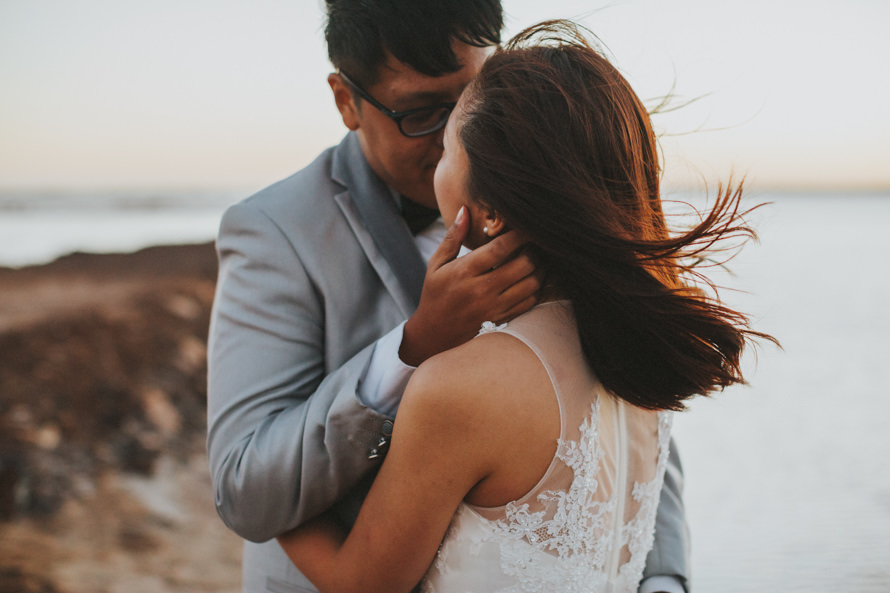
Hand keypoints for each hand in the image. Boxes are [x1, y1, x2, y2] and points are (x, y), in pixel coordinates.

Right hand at [399, 207, 540, 366]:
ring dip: (539, 269)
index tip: (525, 227)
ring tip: (536, 259)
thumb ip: (452, 237)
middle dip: (533, 251)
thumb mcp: (436, 263)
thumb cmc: (435, 292)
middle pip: (522, 265)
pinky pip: (529, 302)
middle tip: (534, 243)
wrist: (434, 332)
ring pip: (531, 284)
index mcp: (464, 272)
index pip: (499, 249)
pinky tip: (532, 278)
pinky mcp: (501, 318)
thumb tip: (464, 210)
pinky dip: (536, 288)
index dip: (517, 235)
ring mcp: (493, 307)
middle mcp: (481, 290)